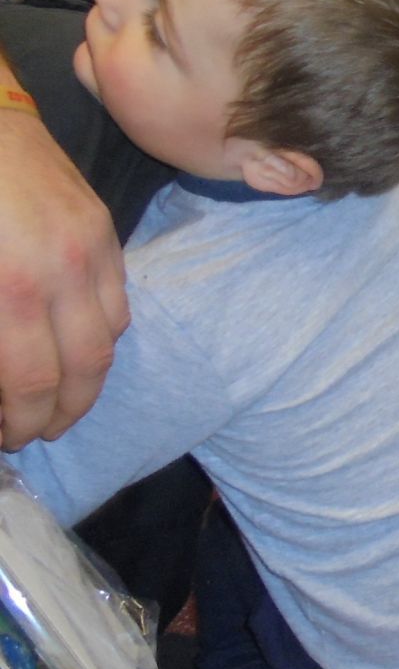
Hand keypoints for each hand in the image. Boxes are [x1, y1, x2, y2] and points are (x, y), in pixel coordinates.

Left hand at [0, 111, 128, 447]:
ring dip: (86, 380)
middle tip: (35, 433)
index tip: (6, 437)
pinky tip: (74, 342)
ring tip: (59, 397)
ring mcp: (88, 251)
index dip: (19, 421)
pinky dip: (101, 334)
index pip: (29, 384)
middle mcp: (57, 277)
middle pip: (81, 373)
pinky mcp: (102, 230)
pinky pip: (118, 300)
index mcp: (6, 292)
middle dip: (59, 414)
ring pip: (108, 341)